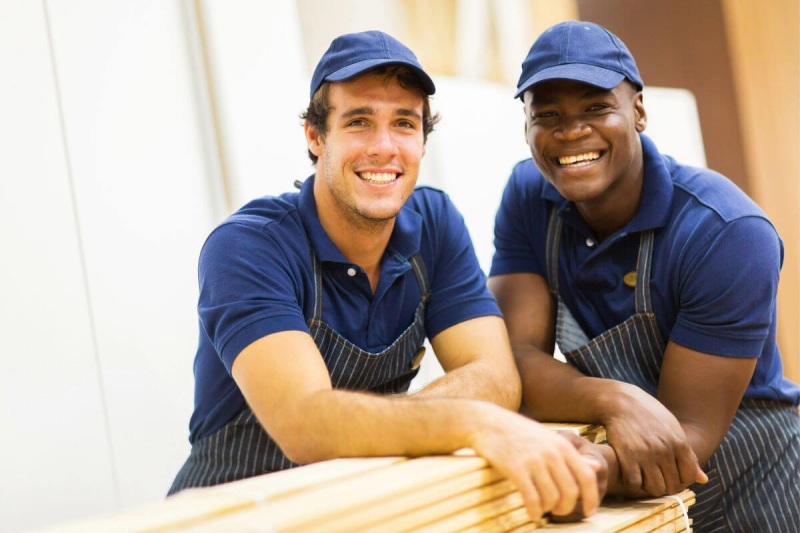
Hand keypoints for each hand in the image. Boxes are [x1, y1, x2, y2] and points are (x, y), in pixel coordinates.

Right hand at [470, 408, 599, 521]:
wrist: (487, 422)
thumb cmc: (518, 431)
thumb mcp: (548, 438)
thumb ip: (571, 455)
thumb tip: (597, 468)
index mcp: (562, 445)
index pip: (587, 477)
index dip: (591, 498)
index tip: (589, 512)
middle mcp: (551, 453)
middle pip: (571, 492)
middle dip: (567, 508)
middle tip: (558, 511)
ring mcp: (533, 461)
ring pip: (552, 498)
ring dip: (549, 510)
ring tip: (543, 510)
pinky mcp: (515, 469)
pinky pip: (532, 499)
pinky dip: (535, 511)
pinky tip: (532, 514)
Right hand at [604, 384, 706, 495]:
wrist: (621, 401)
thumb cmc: (649, 414)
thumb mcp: (673, 428)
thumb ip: (688, 455)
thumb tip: (704, 480)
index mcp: (679, 442)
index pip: (689, 477)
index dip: (681, 481)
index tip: (671, 476)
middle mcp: (665, 450)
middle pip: (672, 486)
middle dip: (665, 486)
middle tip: (655, 479)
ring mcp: (645, 454)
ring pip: (654, 488)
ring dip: (649, 487)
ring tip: (644, 478)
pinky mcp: (627, 455)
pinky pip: (634, 483)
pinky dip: (633, 484)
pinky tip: (631, 474)